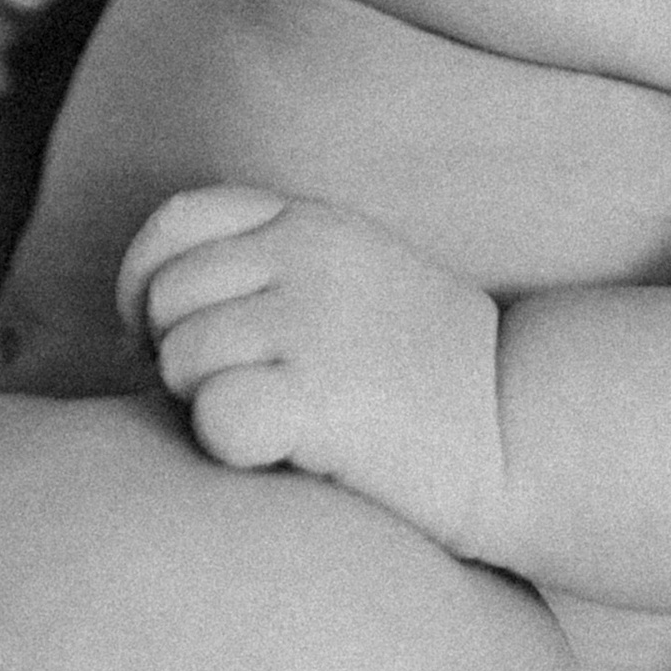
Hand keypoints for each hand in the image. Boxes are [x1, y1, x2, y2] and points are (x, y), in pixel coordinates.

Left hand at [115, 183, 514, 562]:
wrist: (525, 424)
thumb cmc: (425, 372)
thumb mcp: (350, 277)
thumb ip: (268, 267)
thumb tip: (147, 314)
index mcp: (308, 219)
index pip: (174, 223)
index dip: (144, 284)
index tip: (161, 338)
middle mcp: (305, 254)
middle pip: (165, 298)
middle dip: (174, 355)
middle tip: (233, 395)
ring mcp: (312, 320)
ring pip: (180, 358)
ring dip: (203, 404)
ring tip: (274, 423)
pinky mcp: (322, 395)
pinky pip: (215, 413)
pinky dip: (227, 441)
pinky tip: (276, 450)